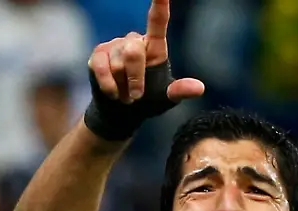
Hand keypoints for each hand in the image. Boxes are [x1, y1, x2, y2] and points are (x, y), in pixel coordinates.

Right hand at [88, 0, 204, 104]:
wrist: (122, 112)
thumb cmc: (148, 100)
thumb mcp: (166, 98)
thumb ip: (180, 90)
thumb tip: (199, 88)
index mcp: (155, 46)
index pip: (157, 21)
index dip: (159, 4)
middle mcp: (134, 41)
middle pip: (133, 52)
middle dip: (136, 78)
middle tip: (137, 96)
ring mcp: (114, 46)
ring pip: (117, 64)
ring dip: (123, 86)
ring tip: (126, 95)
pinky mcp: (98, 55)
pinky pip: (101, 68)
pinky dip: (108, 86)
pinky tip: (113, 94)